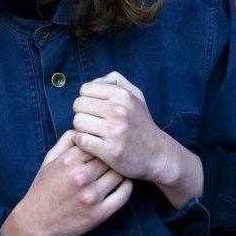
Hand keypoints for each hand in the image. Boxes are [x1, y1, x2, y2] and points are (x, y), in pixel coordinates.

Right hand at [0, 130, 132, 235]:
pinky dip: (127, 186)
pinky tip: (123, 182)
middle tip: (116, 155)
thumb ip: (66, 141)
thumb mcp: (49, 159)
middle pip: (109, 157)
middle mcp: (81, 178)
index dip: (101, 142)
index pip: (96, 142)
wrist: (36, 221)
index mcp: (68, 161)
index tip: (104, 144)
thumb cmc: (43, 187)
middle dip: (112, 155)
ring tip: (121, 168)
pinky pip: (123, 195)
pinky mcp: (99, 214)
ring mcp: (91, 197)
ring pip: (118, 174)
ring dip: (121, 170)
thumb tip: (83, 128)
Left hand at [72, 71, 202, 207]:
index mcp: (122, 94)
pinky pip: (81, 140)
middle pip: (78, 105)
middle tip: (93, 123)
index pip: (84, 89)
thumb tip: (93, 82)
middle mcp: (119, 110)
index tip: (94, 110)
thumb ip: (115, 80)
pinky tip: (93, 145)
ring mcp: (115, 131)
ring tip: (93, 133)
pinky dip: (83, 143)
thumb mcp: (136, 95)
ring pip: (77, 122)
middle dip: (82, 113)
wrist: (157, 154)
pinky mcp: (110, 150)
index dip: (86, 99)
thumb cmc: (141, 123)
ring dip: (81, 129)